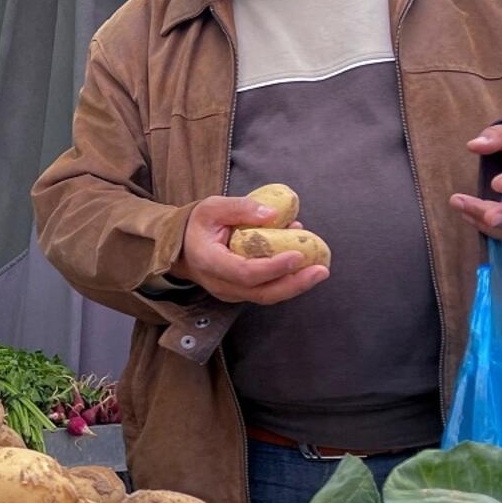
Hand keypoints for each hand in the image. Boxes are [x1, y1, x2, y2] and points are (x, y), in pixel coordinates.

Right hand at [172, 195, 329, 304]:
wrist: (180, 246)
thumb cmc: (196, 225)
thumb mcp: (211, 207)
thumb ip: (240, 208)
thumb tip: (274, 214)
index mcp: (210, 262)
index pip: (245, 273)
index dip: (274, 267)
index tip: (298, 254)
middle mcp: (220, 284)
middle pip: (262, 293)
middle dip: (295, 283)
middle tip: (321, 270)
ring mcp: (230, 292)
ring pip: (267, 296)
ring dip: (296, 284)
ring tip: (319, 269)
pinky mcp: (240, 293)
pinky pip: (266, 291)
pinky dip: (286, 280)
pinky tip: (303, 265)